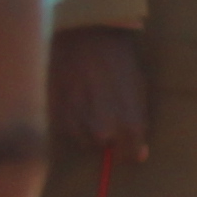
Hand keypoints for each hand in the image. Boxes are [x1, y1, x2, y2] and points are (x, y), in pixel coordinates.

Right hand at [47, 28, 150, 164]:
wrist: (87, 39)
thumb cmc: (118, 62)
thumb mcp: (139, 91)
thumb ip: (139, 125)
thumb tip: (140, 155)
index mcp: (129, 127)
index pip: (129, 156)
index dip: (127, 150)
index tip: (124, 144)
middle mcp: (102, 132)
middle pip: (102, 149)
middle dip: (105, 137)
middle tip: (103, 112)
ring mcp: (77, 127)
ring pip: (82, 140)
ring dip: (86, 129)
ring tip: (88, 102)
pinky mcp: (56, 118)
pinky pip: (65, 129)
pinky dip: (70, 119)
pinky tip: (74, 99)